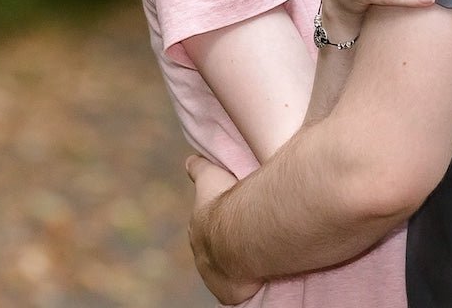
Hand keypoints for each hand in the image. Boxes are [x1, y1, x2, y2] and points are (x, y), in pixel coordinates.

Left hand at [186, 154, 262, 305]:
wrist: (239, 235)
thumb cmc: (227, 203)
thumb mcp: (210, 176)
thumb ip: (200, 168)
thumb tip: (190, 159)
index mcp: (198, 228)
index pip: (205, 226)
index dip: (217, 221)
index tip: (228, 217)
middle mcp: (203, 255)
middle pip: (215, 249)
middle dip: (227, 242)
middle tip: (248, 232)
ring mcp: (214, 276)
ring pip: (226, 268)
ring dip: (238, 261)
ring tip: (258, 250)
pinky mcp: (229, 293)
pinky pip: (240, 287)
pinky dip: (248, 281)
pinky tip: (261, 272)